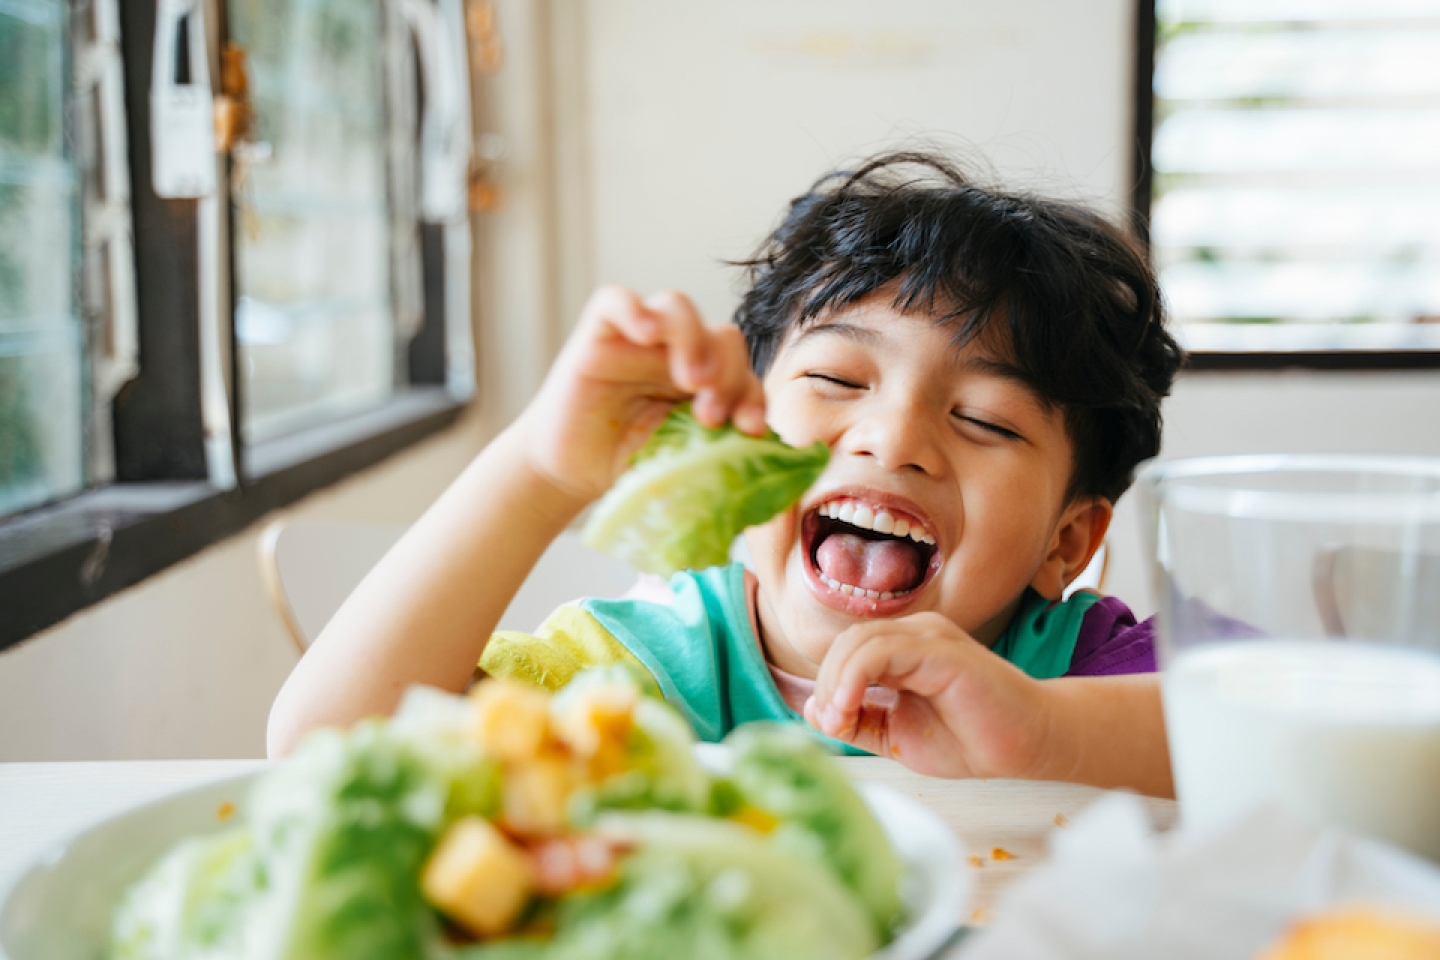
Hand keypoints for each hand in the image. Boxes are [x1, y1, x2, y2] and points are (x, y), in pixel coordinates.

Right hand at [516, 286, 766, 504]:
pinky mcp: (597, 335)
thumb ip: (719, 453)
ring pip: (678, 308)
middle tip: (711, 414)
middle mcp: (676, 353)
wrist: (568, 473)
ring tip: (690, 380)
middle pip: (721, 336)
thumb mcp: (681, 462)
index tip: (749, 428)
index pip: (743, 371)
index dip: (753, 395)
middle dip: (728, 373)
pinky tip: (645, 333)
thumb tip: (767, 459)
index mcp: (706, 382)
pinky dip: (633, 309)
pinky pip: (615, 301)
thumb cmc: (626, 466)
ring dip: (693, 339)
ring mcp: (637, 340)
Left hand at [804, 612, 1051, 778]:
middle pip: (847, 641)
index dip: (826, 685)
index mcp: (903, 648)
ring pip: (860, 640)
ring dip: (837, 681)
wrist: (1027, 746)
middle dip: (827, 684)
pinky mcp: (942, 649)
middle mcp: (915, 633)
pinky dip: (855, 675)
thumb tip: (813, 710)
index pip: (846, 650)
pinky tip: (851, 706)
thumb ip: (858, 721)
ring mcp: (930, 636)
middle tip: (832, 724)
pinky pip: (883, 649)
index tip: (828, 725)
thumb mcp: (896, 735)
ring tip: (840, 718)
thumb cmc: (969, 739)